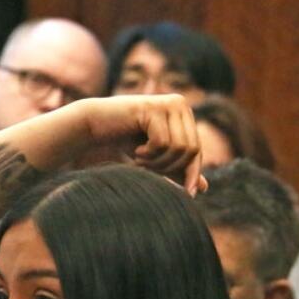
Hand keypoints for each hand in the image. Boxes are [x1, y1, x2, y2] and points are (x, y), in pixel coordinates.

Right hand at [83, 95, 205, 194]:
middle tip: (148, 168)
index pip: (196, 150)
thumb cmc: (124, 143)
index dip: (192, 173)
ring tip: (140, 159)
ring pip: (179, 147)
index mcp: (184, 114)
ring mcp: (169, 103)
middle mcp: (181, 104)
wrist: (94, 128)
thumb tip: (205, 187)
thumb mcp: (156, 160)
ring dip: (157, 161)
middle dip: (170, 167)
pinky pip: (163, 142)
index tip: (188, 195)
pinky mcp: (154, 107)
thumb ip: (178, 171)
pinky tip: (136, 150)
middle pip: (192, 149)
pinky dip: (149, 153)